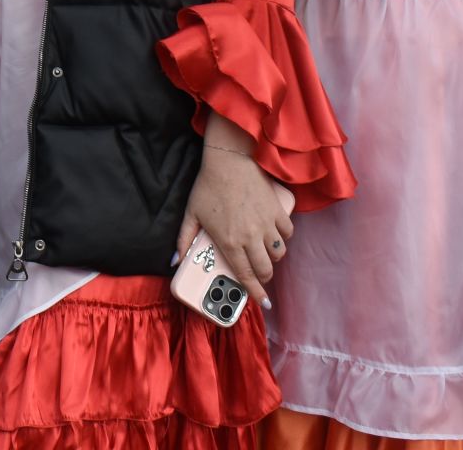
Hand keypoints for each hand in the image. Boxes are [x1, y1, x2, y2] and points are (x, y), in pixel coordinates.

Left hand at [174, 118, 293, 310]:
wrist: (229, 160)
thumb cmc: (208, 186)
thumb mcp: (191, 214)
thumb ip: (183, 240)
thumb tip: (175, 262)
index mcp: (229, 241)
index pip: (245, 275)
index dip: (254, 292)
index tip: (261, 302)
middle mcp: (251, 237)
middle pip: (266, 269)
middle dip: (264, 277)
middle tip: (259, 275)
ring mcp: (266, 224)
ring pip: (279, 253)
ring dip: (273, 258)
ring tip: (264, 253)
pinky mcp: (278, 211)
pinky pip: (287, 232)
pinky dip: (283, 237)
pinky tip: (274, 234)